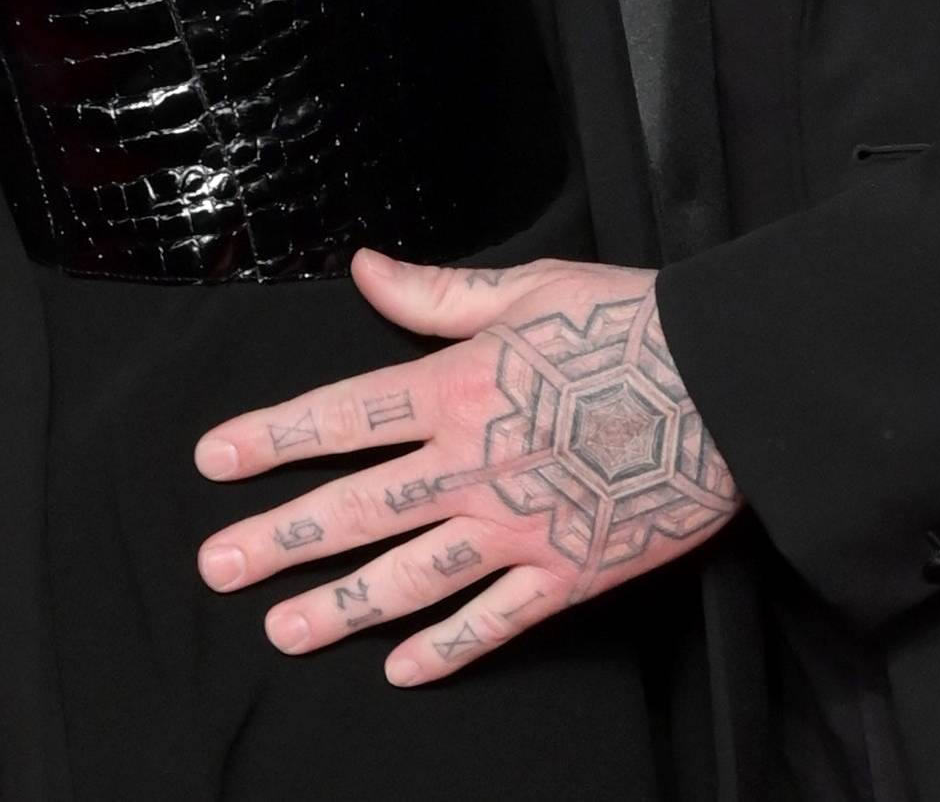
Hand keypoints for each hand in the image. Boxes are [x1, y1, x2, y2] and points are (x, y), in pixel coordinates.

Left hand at [194, 251, 739, 684]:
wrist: (724, 385)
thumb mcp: (529, 287)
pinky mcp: (565, 574)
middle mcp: (471, 466)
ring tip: (282, 629)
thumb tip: (363, 270)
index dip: (272, 437)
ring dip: (339, 607)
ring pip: (408, 577)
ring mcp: (516, 529)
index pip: (342, 416)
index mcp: (457, 388)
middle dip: (279, 537)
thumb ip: (436, 293)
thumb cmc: (631, 325)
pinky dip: (444, 650)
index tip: (214, 460)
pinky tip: (400, 669)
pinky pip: (491, 622)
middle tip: (215, 567)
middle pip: (356, 508)